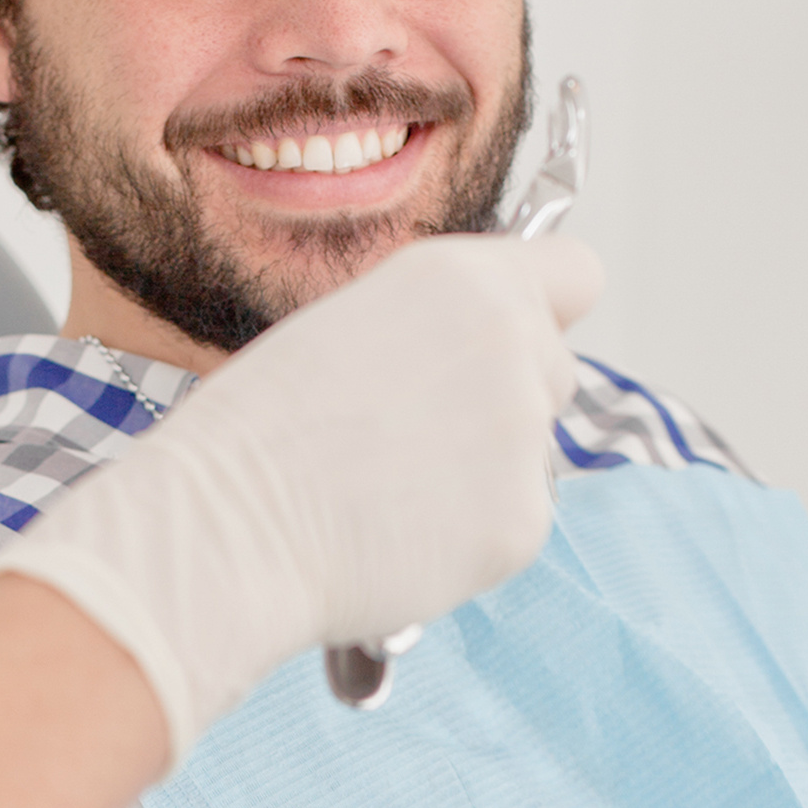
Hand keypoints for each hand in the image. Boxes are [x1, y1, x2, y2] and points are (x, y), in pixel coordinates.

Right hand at [0, 234, 601, 763]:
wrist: (230, 524)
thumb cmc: (260, 423)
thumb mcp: (350, 323)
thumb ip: (438, 323)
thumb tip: (480, 349)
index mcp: (465, 279)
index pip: (578, 273)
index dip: (547, 307)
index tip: (517, 334)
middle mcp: (513, 345)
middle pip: (557, 370)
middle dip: (506, 398)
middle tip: (417, 430)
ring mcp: (526, 439)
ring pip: (535, 452)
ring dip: (487, 469)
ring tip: (388, 485)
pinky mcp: (523, 523)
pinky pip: (517, 522)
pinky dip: (470, 535)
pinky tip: (397, 531)